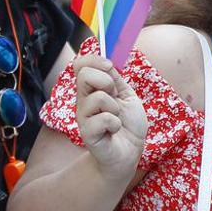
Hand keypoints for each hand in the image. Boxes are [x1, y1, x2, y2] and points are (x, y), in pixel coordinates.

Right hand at [73, 52, 147, 177]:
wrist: (129, 151)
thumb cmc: (127, 123)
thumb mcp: (126, 95)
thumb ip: (115, 78)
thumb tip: (107, 59)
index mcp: (91, 89)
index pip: (81, 64)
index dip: (94, 59)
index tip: (110, 66)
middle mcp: (83, 101)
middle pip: (84, 75)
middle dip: (107, 82)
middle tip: (115, 97)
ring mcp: (83, 117)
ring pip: (98, 97)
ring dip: (115, 108)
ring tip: (116, 119)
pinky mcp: (87, 133)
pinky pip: (104, 119)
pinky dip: (115, 124)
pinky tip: (114, 131)